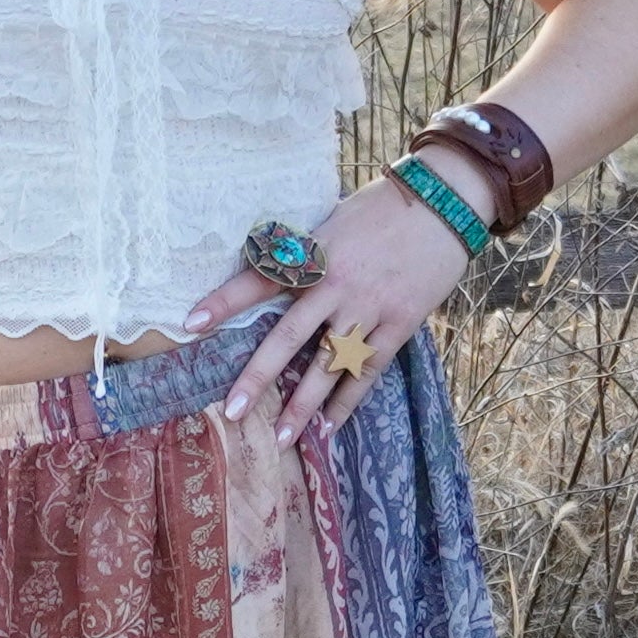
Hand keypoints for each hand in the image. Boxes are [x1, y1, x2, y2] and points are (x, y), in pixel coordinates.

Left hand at [181, 168, 496, 444]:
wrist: (446, 200)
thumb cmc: (386, 206)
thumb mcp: (335, 221)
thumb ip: (309, 253)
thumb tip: (279, 276)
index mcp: (315, 253)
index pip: (260, 278)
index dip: (225, 301)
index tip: (191, 323)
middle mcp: (336, 284)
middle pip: (289, 336)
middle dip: (259, 376)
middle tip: (234, 411)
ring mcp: (369, 306)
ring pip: (329, 363)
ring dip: (305, 404)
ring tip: (285, 437)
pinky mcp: (400, 321)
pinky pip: (369, 368)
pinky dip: (349, 399)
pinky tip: (331, 424)